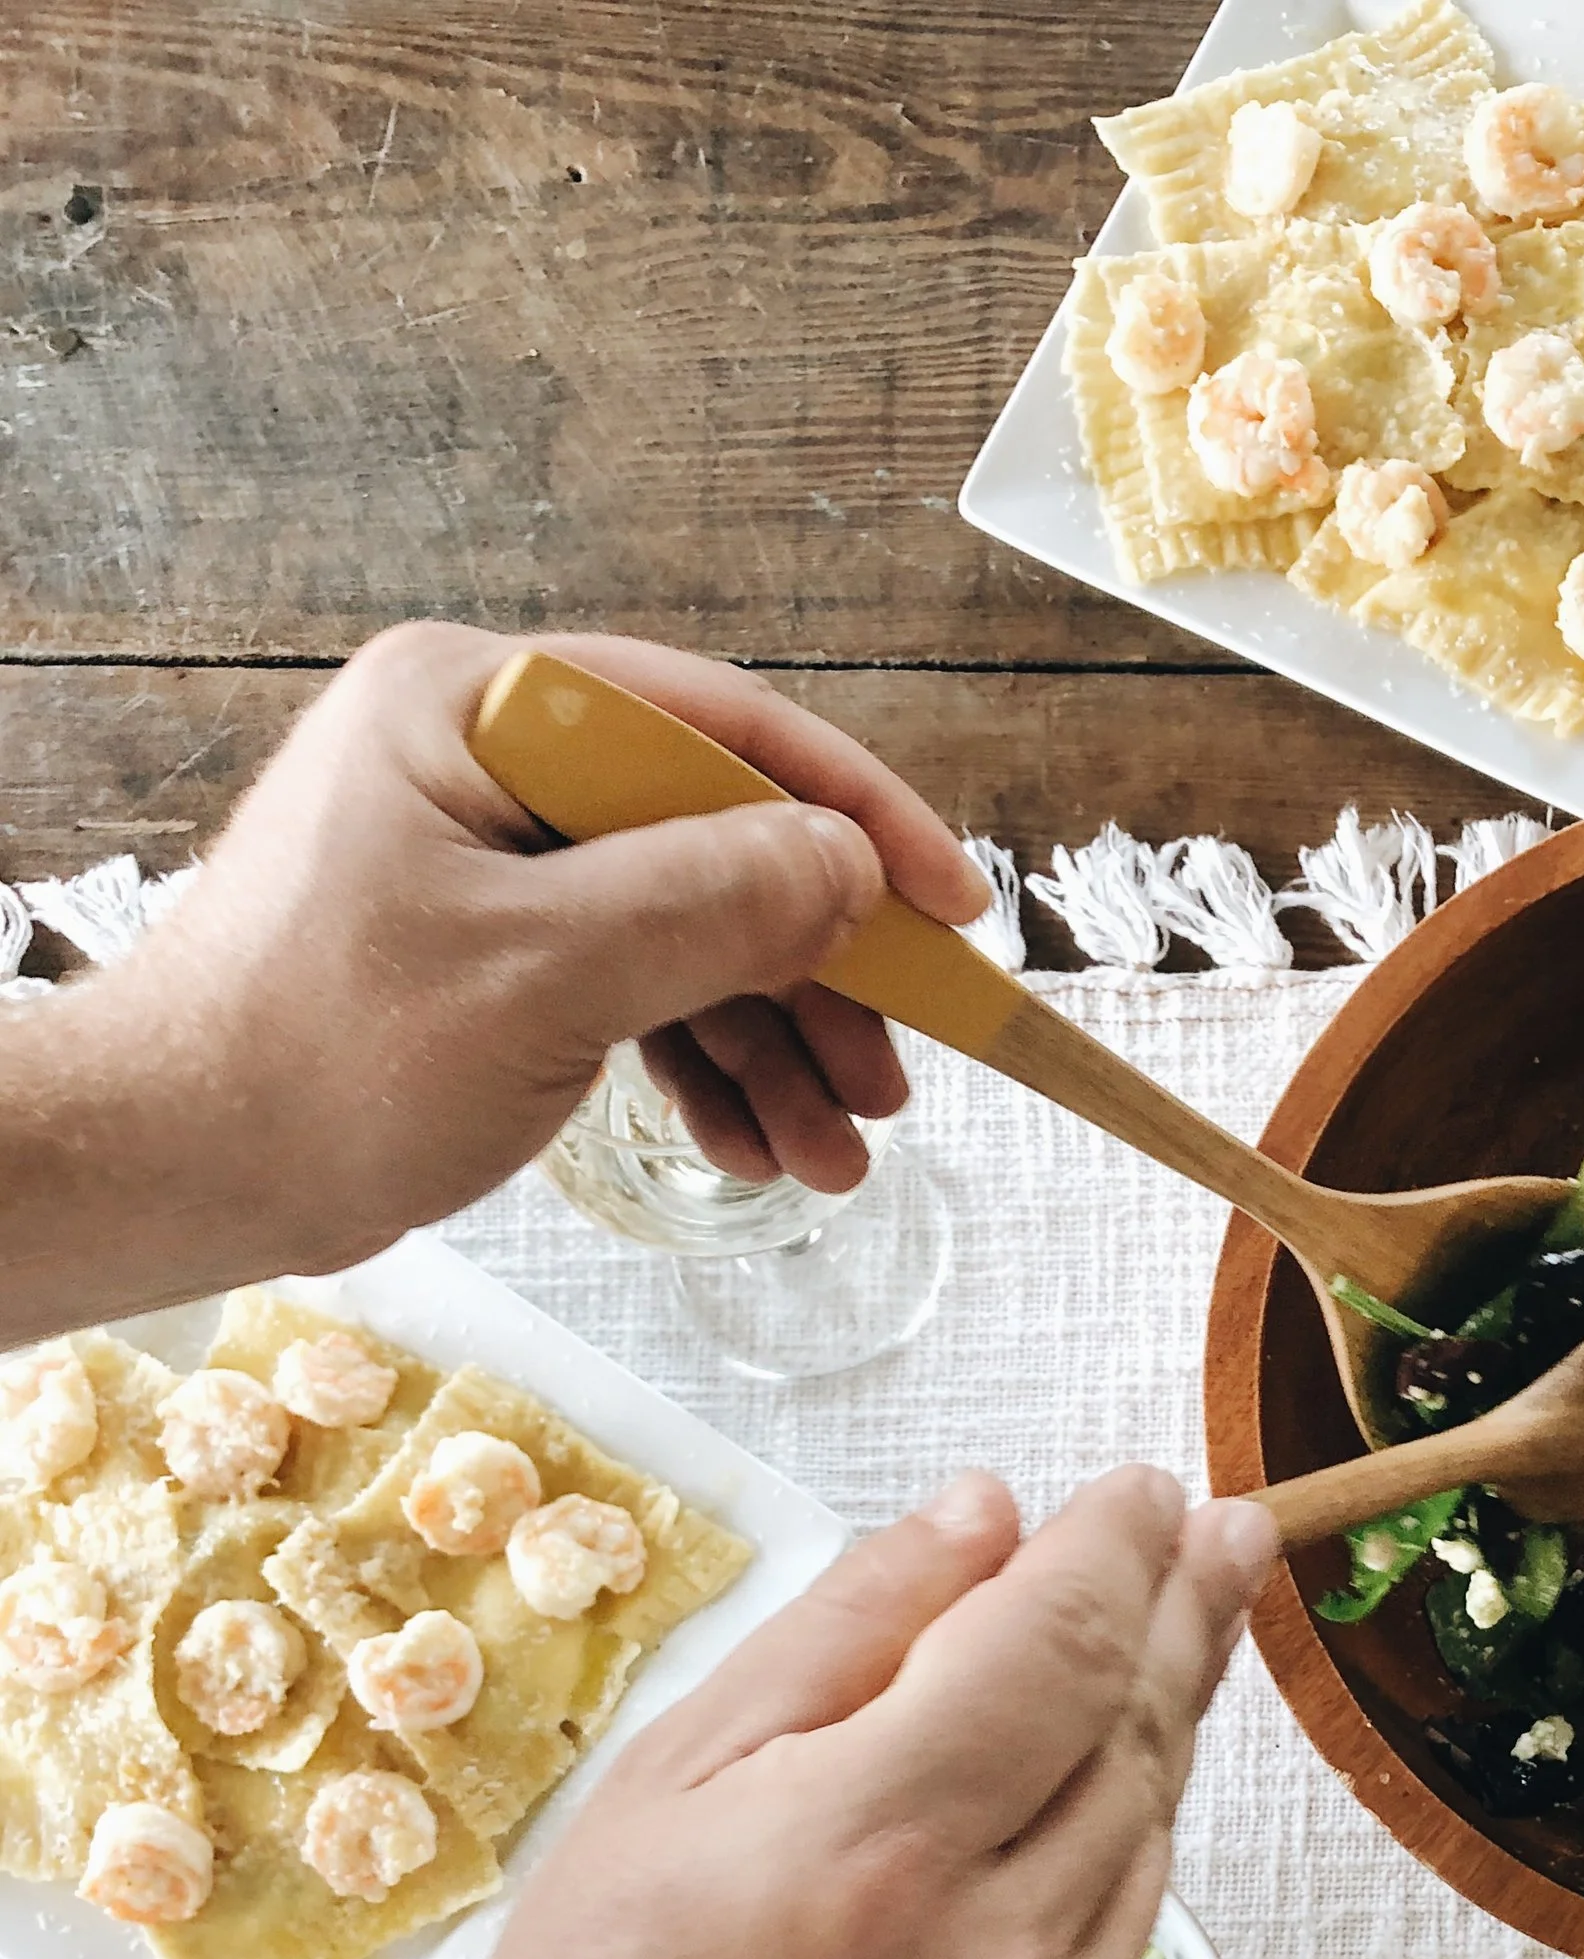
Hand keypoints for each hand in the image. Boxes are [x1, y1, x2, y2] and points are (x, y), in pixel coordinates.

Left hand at [108, 619, 989, 1264]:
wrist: (174, 1170)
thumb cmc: (314, 1060)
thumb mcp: (541, 975)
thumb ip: (709, 904)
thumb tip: (851, 869)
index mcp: (484, 707)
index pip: (719, 732)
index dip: (855, 820)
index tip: (951, 911)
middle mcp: (491, 759)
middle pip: (717, 843)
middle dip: (814, 978)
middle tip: (892, 1083)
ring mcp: (490, 858)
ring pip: (686, 932)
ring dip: (772, 1046)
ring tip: (834, 1157)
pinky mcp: (490, 949)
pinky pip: (633, 988)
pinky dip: (700, 1067)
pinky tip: (754, 1149)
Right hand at [358, 1470, 1277, 1958]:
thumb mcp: (665, 1786)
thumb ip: (842, 1636)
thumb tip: (986, 1514)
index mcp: (867, 1844)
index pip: (1054, 1645)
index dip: (1114, 1550)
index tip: (1142, 1490)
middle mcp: (986, 1948)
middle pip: (1133, 1731)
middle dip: (1179, 1612)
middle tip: (1218, 1528)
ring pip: (1147, 1833)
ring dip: (1159, 1722)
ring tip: (1172, 1626)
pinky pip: (1125, 1935)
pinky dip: (1120, 1842)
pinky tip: (1097, 1789)